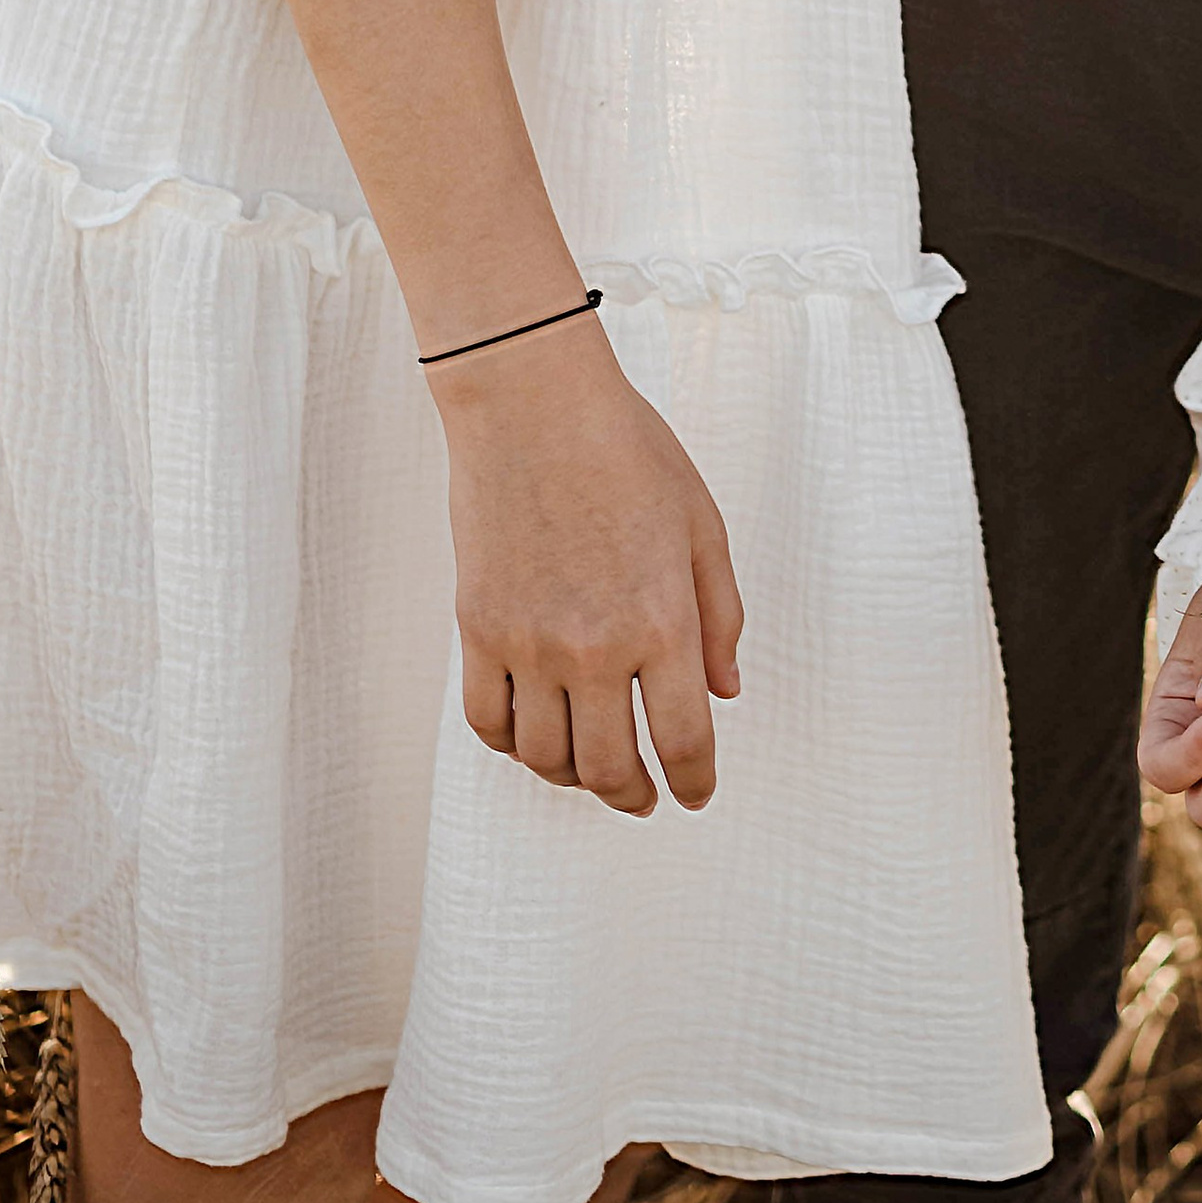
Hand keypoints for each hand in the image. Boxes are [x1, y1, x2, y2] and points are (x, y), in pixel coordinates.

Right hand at [437, 314, 743, 814]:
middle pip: (611, 767)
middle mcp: (594, 646)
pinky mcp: (477, 629)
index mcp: (662, 620)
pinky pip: (489, 721)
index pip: (682, 739)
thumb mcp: (702, 525)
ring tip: (593, 768)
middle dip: (635, 795)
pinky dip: (513, 745)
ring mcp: (528, 642)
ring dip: (574, 777)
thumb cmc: (628, 451)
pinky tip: (536, 735)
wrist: (534, 405)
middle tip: (646, 798)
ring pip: (546, 757)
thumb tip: (724, 691)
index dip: (694, 780)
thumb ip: (720, 615)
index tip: (694, 794)